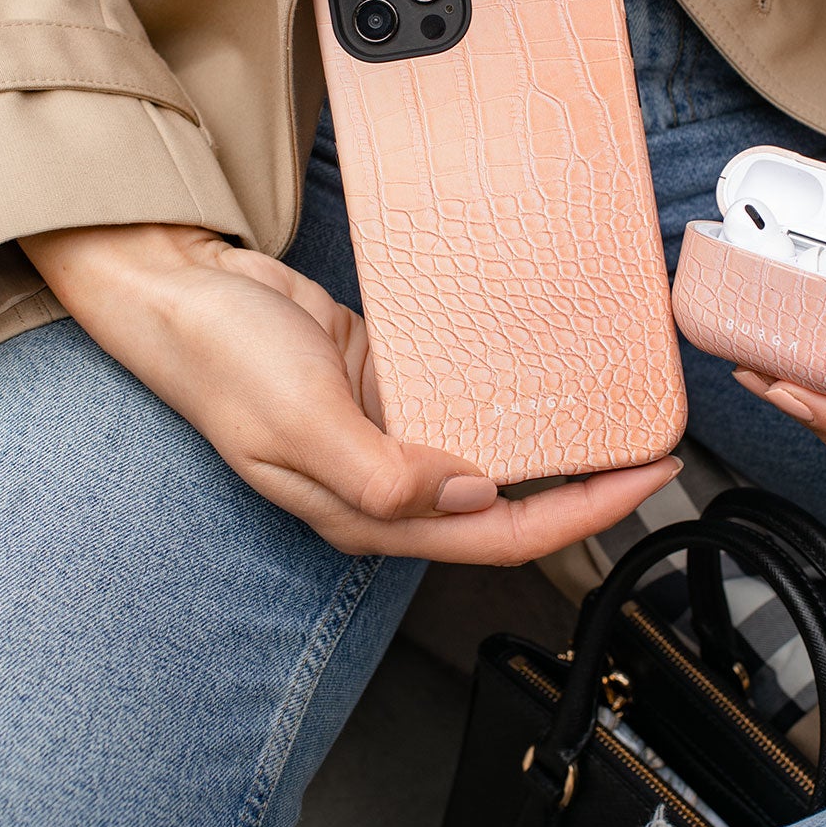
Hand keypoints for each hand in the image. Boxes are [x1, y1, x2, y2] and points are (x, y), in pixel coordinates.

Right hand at [20, 224, 679, 560]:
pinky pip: (463, 398)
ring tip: (612, 406)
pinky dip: (507, 389)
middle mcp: (387, 481)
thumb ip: (383, 472)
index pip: (499, 534)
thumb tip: (472, 493)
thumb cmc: (220, 359)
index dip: (583, 515)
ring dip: (550, 438)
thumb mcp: (298, 421)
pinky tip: (543, 366)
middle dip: (584, 483)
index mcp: (368, 510)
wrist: (176, 292)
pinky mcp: (386, 385)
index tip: (645, 480)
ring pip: (491, 452)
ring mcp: (389, 433)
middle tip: (648, 443)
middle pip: (509, 502)